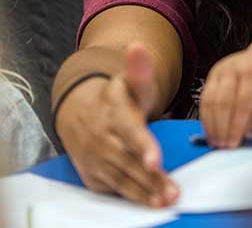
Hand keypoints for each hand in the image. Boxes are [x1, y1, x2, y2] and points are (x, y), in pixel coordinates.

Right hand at [55, 44, 177, 206]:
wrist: (78, 111)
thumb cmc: (116, 98)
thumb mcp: (129, 82)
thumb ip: (139, 70)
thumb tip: (138, 47)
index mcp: (114, 112)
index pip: (130, 131)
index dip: (142, 146)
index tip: (155, 160)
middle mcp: (102, 137)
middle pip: (128, 160)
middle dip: (150, 178)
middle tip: (172, 192)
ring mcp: (96, 158)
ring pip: (121, 178)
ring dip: (143, 192)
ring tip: (166, 201)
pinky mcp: (93, 174)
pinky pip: (112, 188)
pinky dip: (131, 198)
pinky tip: (150, 204)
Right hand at [200, 40, 251, 147]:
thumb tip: (241, 136)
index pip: (242, 102)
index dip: (236, 125)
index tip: (234, 143)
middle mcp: (233, 68)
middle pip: (222, 102)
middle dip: (221, 127)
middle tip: (222, 145)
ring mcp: (220, 70)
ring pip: (209, 100)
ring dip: (210, 124)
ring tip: (214, 141)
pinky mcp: (212, 74)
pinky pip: (205, 97)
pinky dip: (206, 116)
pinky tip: (210, 128)